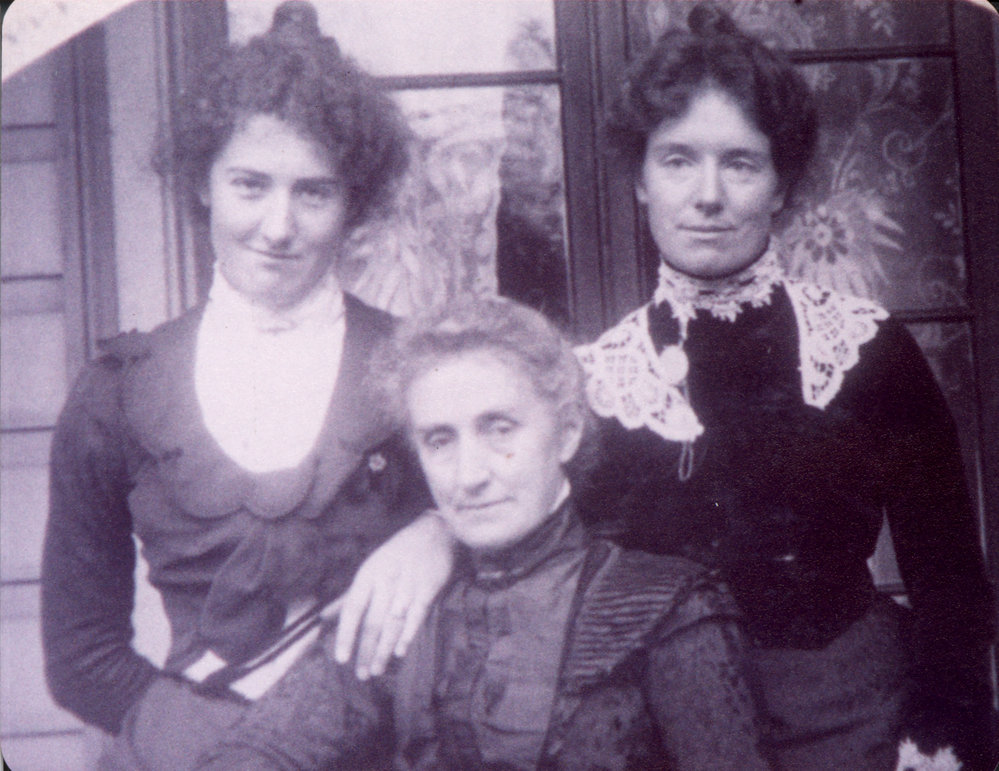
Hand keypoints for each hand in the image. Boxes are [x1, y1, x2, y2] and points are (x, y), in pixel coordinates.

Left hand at [333, 511, 454, 678]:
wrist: (435, 531)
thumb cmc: (399, 553)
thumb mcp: (373, 567)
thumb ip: (355, 594)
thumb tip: (327, 616)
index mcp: (369, 573)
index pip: (353, 608)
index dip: (346, 634)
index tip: (341, 659)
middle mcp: (386, 579)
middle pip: (373, 621)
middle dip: (365, 650)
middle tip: (361, 674)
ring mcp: (408, 583)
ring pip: (393, 622)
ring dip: (384, 649)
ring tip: (376, 669)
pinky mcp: (429, 586)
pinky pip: (417, 614)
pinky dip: (408, 633)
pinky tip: (400, 651)